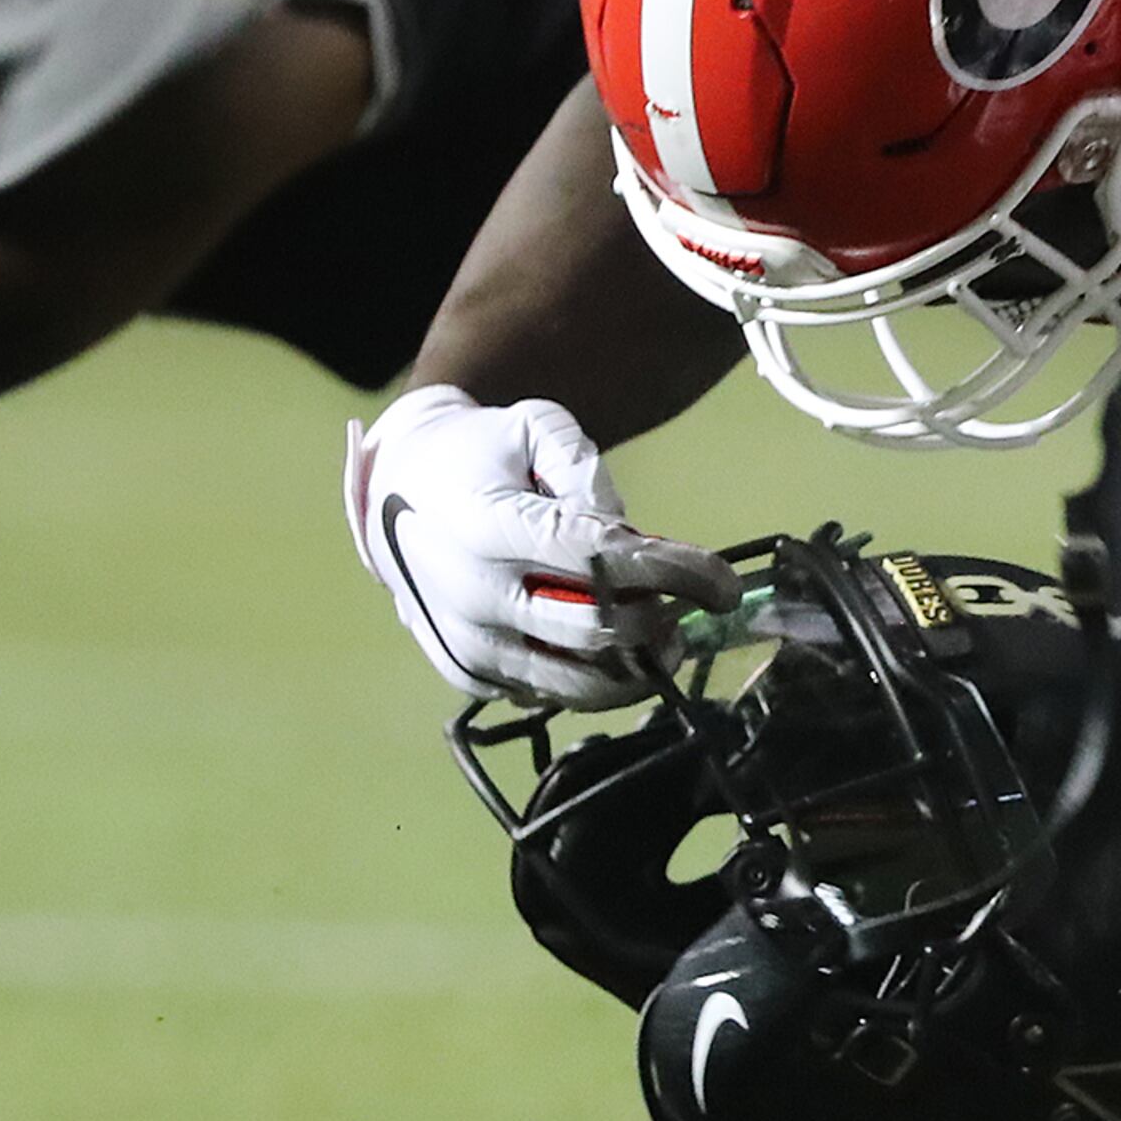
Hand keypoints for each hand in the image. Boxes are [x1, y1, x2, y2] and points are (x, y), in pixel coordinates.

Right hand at [345, 384, 739, 707]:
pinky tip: (603, 646)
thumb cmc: (480, 451)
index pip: (599, 560)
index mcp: (487, 524)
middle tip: (683, 609)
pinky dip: (590, 678)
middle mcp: (469, 590)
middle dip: (659, 623)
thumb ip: (587, 469)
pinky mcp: (463, 671)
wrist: (395, 486)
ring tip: (659, 634)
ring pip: (575, 682)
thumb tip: (630, 535)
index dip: (674, 573)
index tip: (725, 585)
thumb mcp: (535, 426)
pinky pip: (544, 693)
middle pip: (596, 630)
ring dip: (636, 667)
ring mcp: (463, 640)